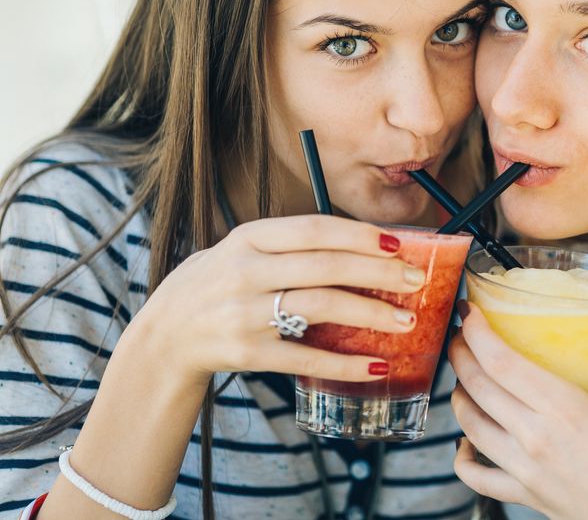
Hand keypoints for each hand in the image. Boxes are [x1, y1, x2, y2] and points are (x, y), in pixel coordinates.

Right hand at [133, 215, 427, 385]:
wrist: (164, 335)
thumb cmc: (217, 284)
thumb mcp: (242, 249)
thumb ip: (292, 244)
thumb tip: (366, 243)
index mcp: (249, 238)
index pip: (314, 229)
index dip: (360, 235)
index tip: (399, 243)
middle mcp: (246, 272)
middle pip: (326, 267)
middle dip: (379, 273)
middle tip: (417, 281)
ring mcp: (246, 313)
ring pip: (321, 308)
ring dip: (370, 314)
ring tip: (405, 321)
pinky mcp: (248, 353)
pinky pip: (307, 358)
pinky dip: (345, 363)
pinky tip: (377, 365)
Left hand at [449, 302, 587, 519]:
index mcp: (565, 408)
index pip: (502, 362)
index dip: (477, 333)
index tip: (469, 313)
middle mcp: (536, 437)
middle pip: (478, 386)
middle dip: (460, 354)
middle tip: (460, 336)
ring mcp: (526, 469)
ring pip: (469, 425)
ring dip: (459, 395)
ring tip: (464, 378)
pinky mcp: (526, 495)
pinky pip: (477, 477)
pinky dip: (462, 456)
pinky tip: (466, 441)